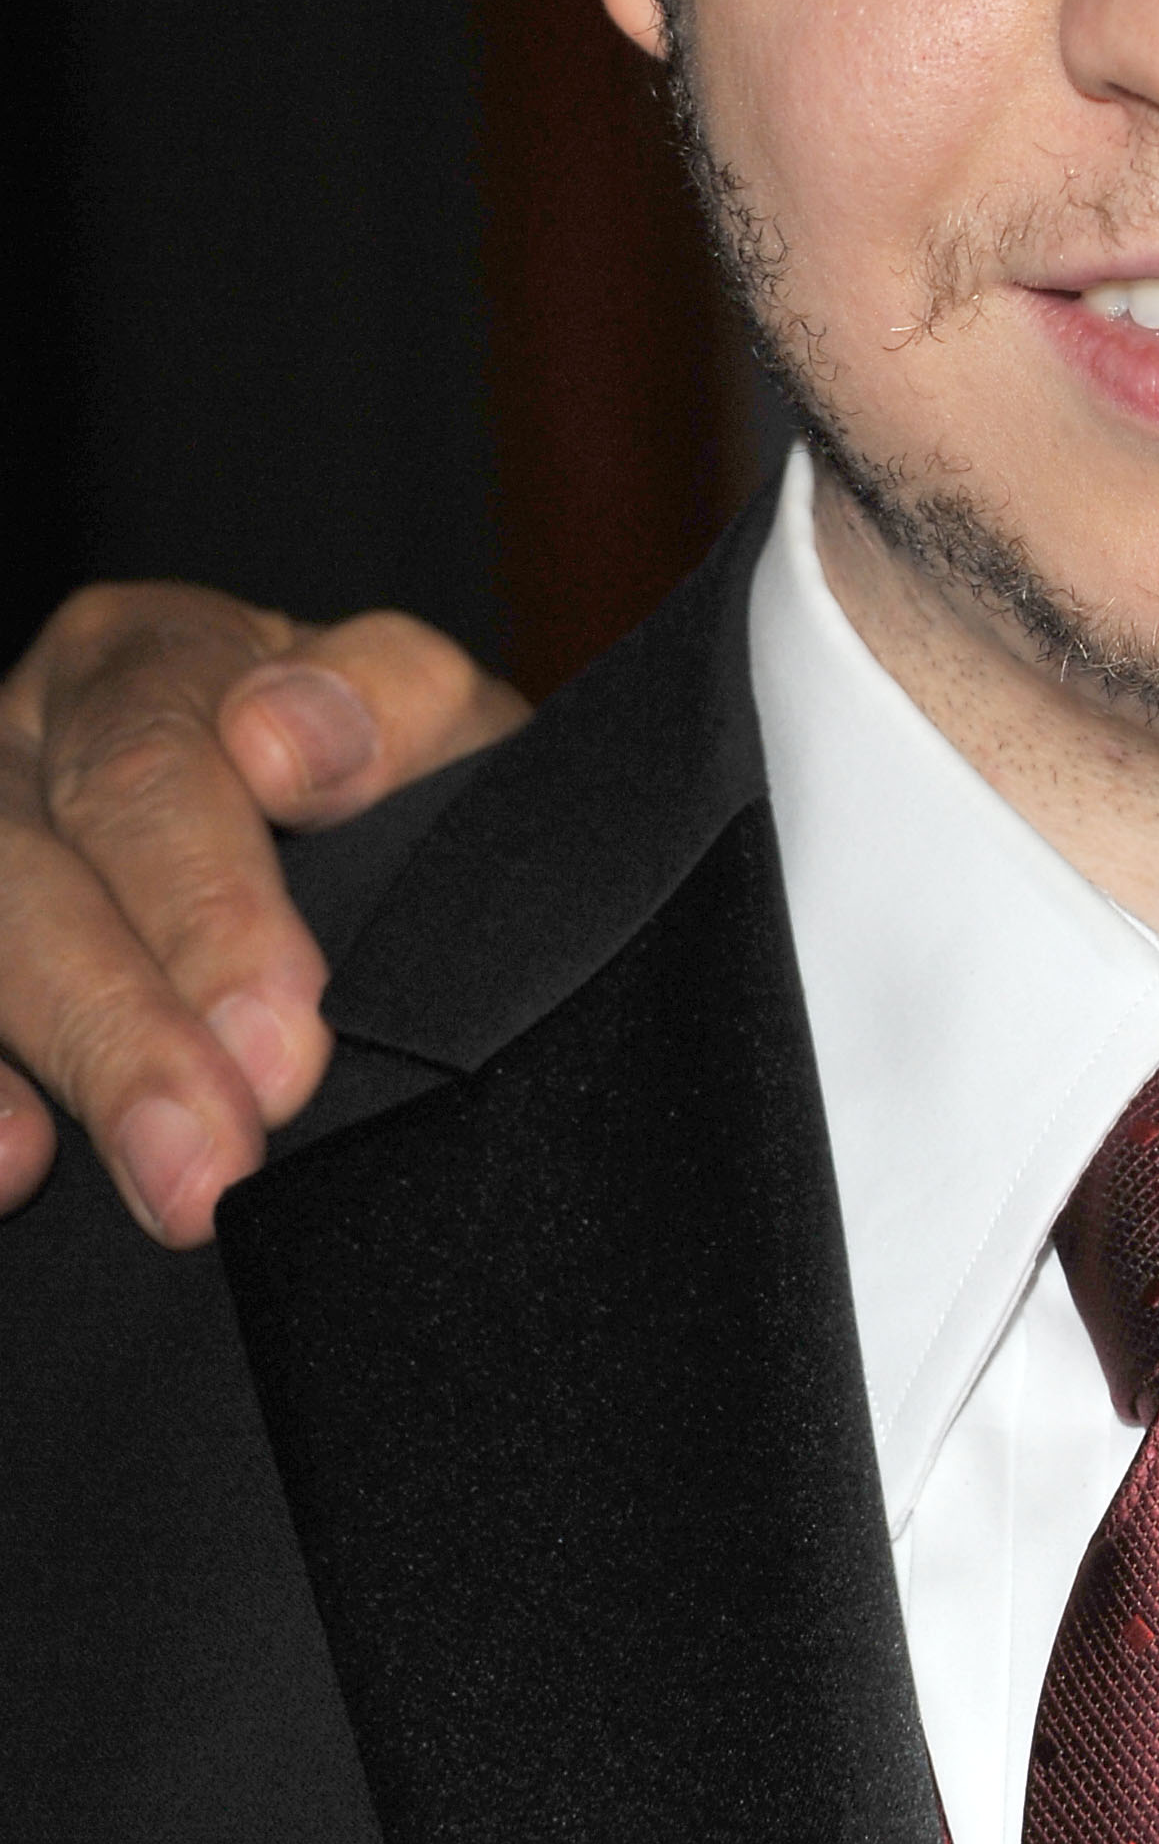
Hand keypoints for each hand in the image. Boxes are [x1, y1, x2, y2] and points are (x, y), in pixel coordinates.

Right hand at [0, 586, 527, 1244]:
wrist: (367, 837)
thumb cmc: (393, 780)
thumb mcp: (432, 721)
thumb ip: (391, 700)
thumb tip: (281, 741)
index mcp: (144, 662)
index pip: (147, 764)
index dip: (209, 907)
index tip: (284, 1038)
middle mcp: (26, 749)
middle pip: (31, 870)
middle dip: (123, 1026)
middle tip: (219, 1158)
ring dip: (62, 1060)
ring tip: (148, 1181)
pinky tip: (13, 1169)